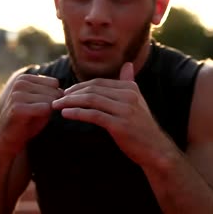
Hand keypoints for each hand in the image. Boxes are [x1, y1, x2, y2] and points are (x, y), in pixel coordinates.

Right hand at [0, 74, 62, 154]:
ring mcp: (17, 94)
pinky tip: (31, 120)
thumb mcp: (43, 102)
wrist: (9, 138)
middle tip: (39, 113)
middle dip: (53, 104)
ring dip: (47, 111)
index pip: (54, 83)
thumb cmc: (29, 119)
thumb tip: (65, 91)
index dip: (54, 97)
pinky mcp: (18, 107)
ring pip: (51, 100)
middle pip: (54, 91)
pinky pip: (45, 108)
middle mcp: (20, 83)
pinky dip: (43, 116)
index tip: (44, 105)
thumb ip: (53, 93)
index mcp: (24, 78)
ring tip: (34, 116)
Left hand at [52, 63, 172, 166]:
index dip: (80, 86)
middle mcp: (129, 96)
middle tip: (57, 98)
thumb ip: (130, 82)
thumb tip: (128, 64)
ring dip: (70, 102)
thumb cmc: (143, 126)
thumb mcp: (138, 101)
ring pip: (91, 100)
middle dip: (73, 93)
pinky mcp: (119, 124)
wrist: (155, 149)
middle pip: (93, 89)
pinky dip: (77, 113)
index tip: (67, 92)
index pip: (99, 82)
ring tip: (57, 106)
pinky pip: (93, 115)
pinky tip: (66, 114)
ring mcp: (125, 110)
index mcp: (131, 88)